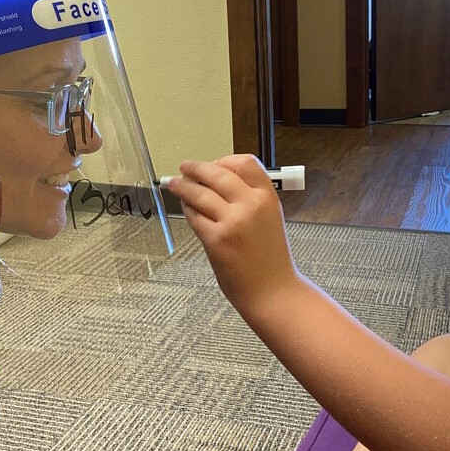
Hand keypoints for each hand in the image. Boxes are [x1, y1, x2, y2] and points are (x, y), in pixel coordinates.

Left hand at [165, 154, 301, 307]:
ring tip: (176, 184)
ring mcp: (233, 222)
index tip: (213, 164)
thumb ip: (249, 198)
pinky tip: (186, 208)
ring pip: (200, 193)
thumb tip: (218, 181)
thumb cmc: (271, 259)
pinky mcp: (216, 239)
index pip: (244, 162)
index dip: (224, 160)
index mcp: (268, 197)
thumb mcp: (270, 218)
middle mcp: (251, 205)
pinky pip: (194, 216)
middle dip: (196, 168)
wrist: (273, 290)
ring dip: (184, 186)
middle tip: (185, 167)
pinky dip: (187, 209)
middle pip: (217, 173)